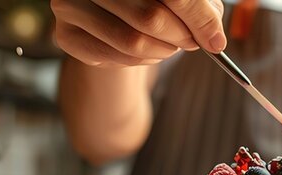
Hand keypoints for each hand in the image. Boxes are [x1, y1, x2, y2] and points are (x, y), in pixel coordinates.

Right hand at [51, 0, 225, 66]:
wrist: (116, 16)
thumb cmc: (157, 1)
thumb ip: (203, 12)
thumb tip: (215, 41)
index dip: (196, 17)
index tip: (212, 40)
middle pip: (150, 16)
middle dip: (180, 37)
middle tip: (190, 43)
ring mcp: (70, 5)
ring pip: (132, 41)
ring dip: (162, 52)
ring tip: (170, 47)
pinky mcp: (66, 35)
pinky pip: (114, 58)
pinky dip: (141, 61)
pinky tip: (148, 53)